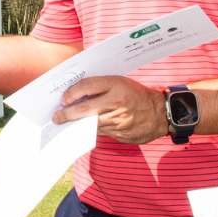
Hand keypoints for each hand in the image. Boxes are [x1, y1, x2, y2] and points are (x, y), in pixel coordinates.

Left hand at [52, 76, 167, 143]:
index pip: (87, 86)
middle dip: (67, 114)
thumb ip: (100, 87)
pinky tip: (82, 130)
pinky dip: (89, 131)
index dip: (71, 93)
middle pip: (85, 108)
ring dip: (76, 125)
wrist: (160, 113)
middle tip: (57, 117)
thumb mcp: (121, 82)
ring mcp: (118, 120)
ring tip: (66, 124)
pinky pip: (100, 133)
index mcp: (116, 85)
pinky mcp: (120, 133)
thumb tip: (76, 95)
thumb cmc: (137, 94)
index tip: (63, 99)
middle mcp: (116, 102)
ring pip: (90, 123)